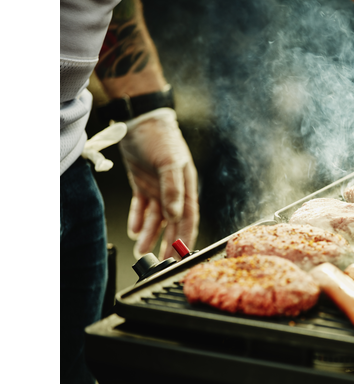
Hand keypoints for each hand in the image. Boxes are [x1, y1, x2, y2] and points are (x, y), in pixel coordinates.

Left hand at [120, 108, 198, 259]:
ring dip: (150, 235)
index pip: (188, 218)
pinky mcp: (142, 185)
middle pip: (173, 223)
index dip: (186, 237)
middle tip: (161, 262)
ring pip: (156, 219)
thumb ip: (173, 189)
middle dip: (168, 243)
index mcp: (186, 187)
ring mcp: (158, 189)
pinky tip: (134, 231)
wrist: (140, 121)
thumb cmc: (161, 138)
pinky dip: (138, 220)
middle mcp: (174, 191)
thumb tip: (174, 215)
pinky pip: (141, 207)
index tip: (182, 254)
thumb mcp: (170, 162)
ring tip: (142, 251)